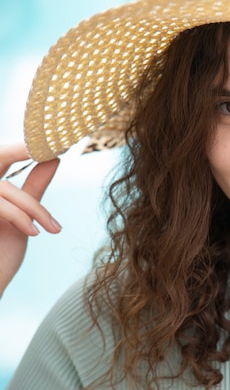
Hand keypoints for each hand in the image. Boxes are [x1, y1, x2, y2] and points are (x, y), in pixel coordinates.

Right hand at [0, 144, 60, 297]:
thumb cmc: (0, 258)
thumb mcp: (21, 218)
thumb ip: (33, 187)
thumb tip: (53, 157)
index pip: (0, 158)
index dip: (20, 148)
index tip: (50, 142)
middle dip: (20, 151)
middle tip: (51, 150)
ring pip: (2, 189)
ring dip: (32, 207)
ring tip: (50, 228)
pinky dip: (18, 216)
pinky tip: (34, 232)